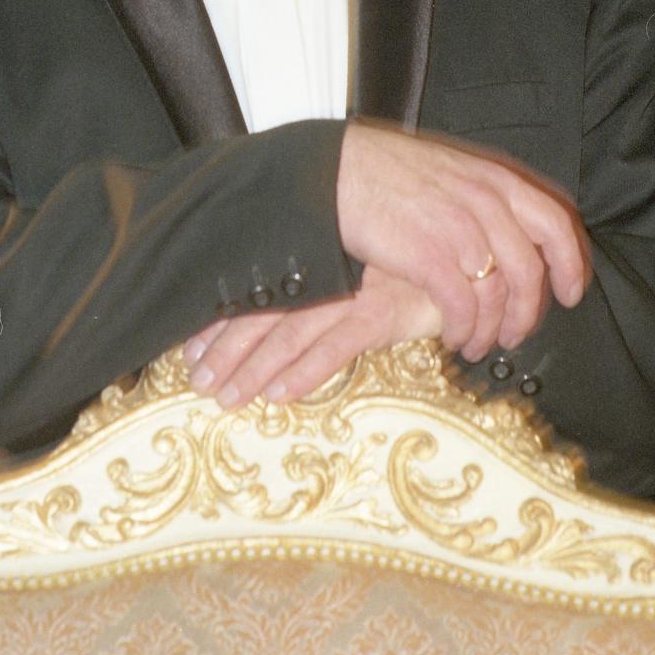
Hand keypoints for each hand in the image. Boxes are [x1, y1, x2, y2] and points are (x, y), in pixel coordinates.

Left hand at [184, 268, 441, 408]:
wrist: (464, 257)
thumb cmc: (406, 265)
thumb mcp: (355, 270)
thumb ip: (320, 288)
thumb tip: (273, 323)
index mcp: (314, 260)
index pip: (255, 292)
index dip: (220, 322)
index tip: (190, 349)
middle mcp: (327, 273)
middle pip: (263, 314)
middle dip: (226, 350)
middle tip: (199, 381)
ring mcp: (352, 292)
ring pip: (289, 334)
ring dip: (254, 369)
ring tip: (227, 397)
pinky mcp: (380, 313)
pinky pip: (334, 347)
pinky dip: (304, 372)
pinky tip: (279, 395)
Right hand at [337, 121, 590, 360]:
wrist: (337, 173)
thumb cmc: (387, 171)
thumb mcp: (451, 169)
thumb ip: (486, 196)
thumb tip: (512, 235)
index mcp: (494, 179)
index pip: (555, 222)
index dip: (570, 263)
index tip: (571, 292)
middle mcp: (485, 204)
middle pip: (530, 271)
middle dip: (530, 313)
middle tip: (518, 334)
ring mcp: (460, 231)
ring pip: (498, 296)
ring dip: (494, 329)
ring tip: (481, 344)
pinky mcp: (430, 259)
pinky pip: (464, 308)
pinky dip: (465, 331)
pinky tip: (456, 339)